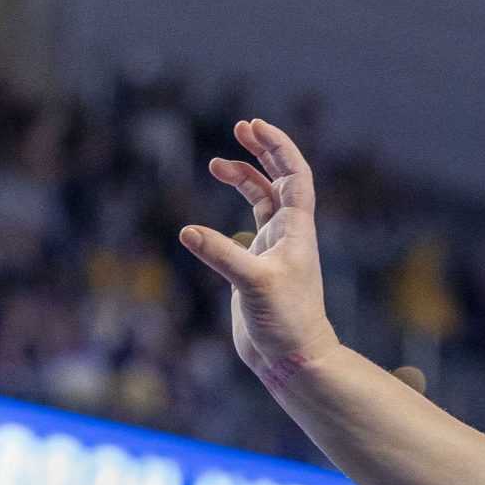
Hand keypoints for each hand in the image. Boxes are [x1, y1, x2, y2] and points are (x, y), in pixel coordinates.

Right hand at [178, 117, 340, 388]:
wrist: (291, 358)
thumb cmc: (286, 322)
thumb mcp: (253, 285)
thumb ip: (221, 255)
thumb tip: (187, 231)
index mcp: (297, 230)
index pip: (294, 176)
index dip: (279, 148)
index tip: (254, 126)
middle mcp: (288, 234)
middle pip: (280, 180)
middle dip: (263, 152)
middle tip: (241, 126)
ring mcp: (273, 249)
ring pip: (262, 200)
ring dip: (245, 178)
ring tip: (216, 163)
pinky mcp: (256, 266)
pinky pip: (246, 226)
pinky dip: (230, 213)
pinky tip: (208, 212)